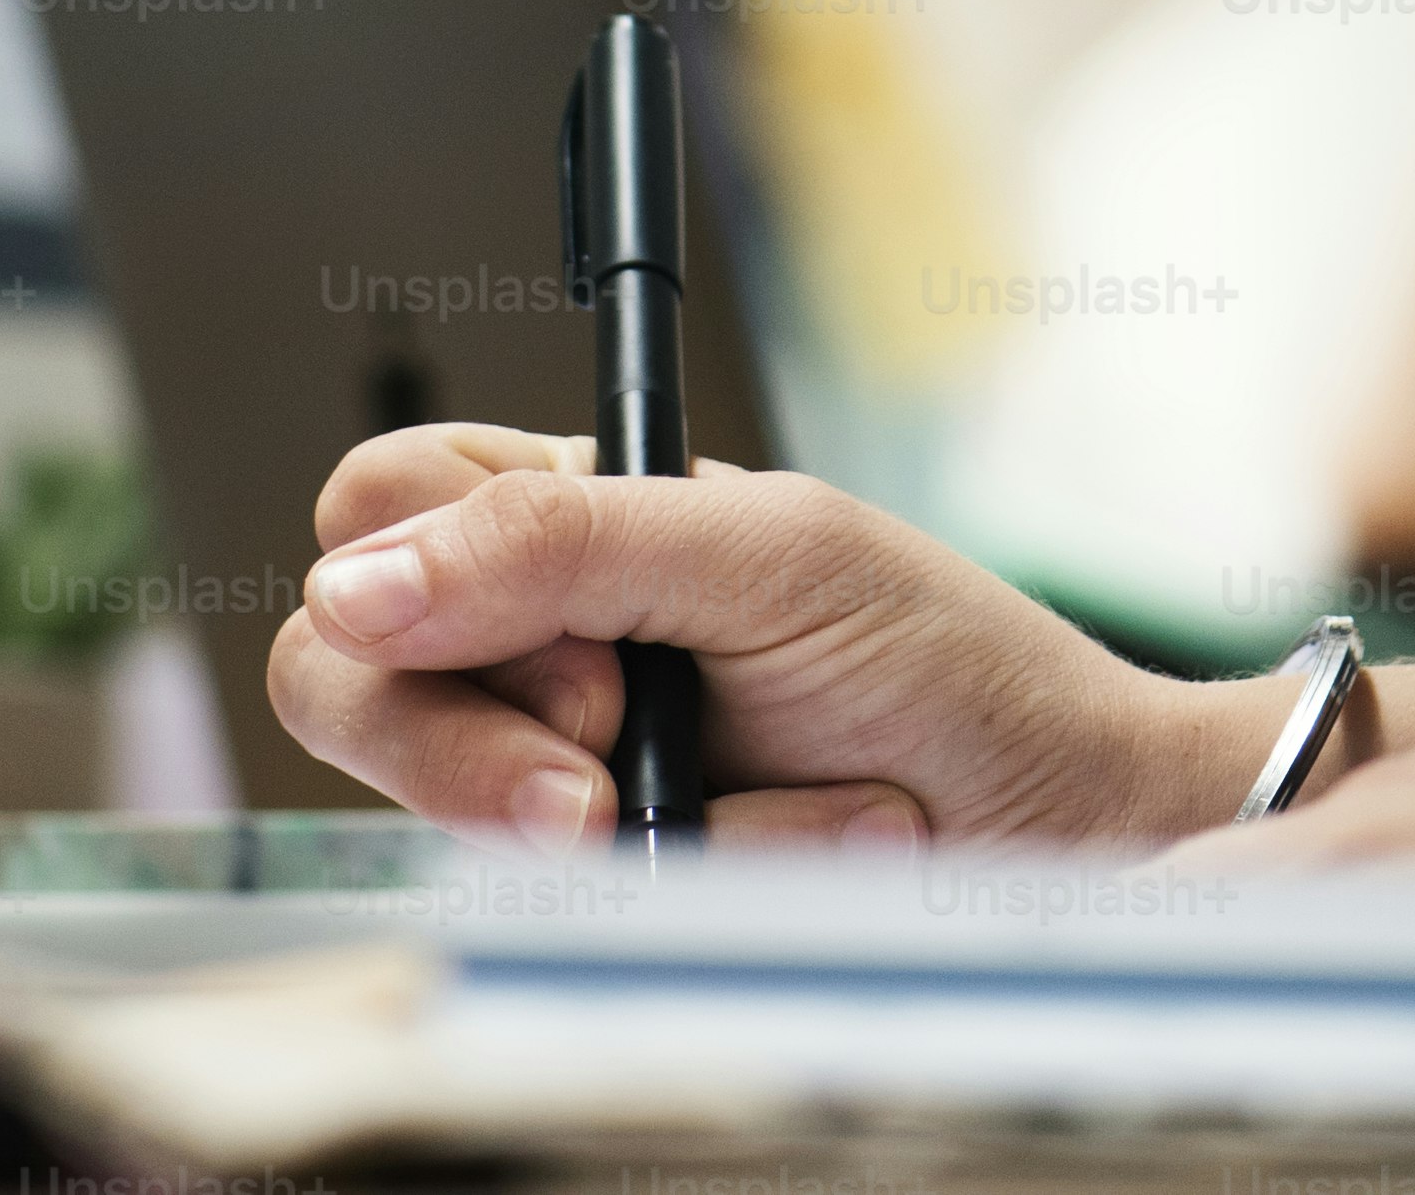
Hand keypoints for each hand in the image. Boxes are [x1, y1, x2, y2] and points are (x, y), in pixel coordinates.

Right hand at [270, 422, 1228, 850]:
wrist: (1071, 816)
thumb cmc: (941, 657)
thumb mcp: (762, 553)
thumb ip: (552, 544)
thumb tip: (353, 587)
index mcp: (561, 511)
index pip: (372, 512)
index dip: (413, 577)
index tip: (555, 642)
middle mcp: (536, 636)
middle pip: (343, 677)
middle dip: (472, 748)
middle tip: (605, 777)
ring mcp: (564, 770)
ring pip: (459, 810)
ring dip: (647, 819)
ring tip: (779, 798)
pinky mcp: (616, 884)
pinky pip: (580, 903)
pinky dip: (721, 871)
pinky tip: (820, 838)